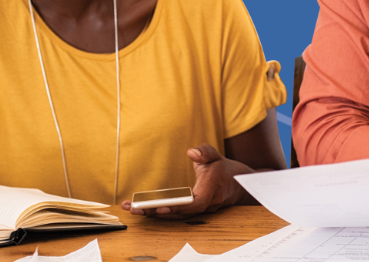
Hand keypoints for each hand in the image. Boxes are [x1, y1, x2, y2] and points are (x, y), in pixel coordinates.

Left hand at [121, 145, 248, 218]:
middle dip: (157, 212)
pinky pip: (176, 215)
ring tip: (132, 209)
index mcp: (212, 189)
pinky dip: (159, 213)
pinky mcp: (194, 212)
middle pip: (181, 213)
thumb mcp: (215, 155)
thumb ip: (205, 152)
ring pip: (177, 216)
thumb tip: (191, 152)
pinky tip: (142, 210)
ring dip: (154, 214)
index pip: (196, 203)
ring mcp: (200, 210)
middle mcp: (206, 204)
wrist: (237, 184)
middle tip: (134, 209)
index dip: (179, 207)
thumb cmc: (221, 168)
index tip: (161, 207)